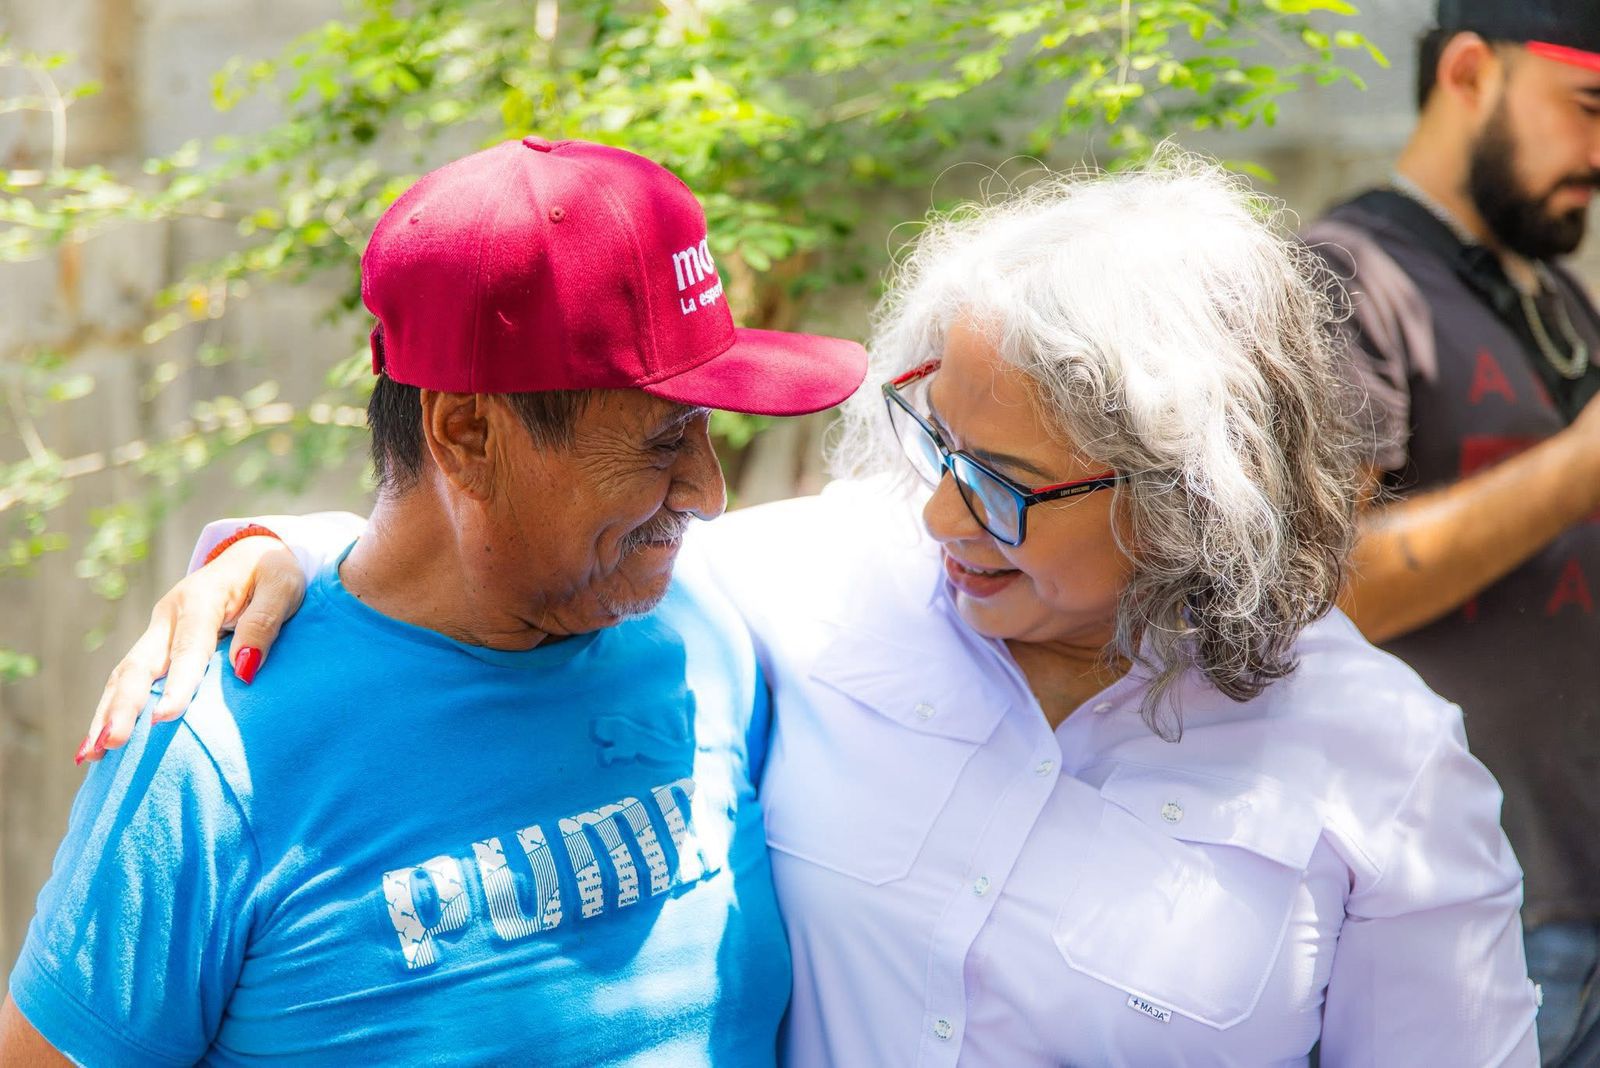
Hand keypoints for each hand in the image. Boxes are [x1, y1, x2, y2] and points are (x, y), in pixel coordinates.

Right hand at [77, 535, 304, 763]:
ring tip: (93, 753)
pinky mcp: (157, 644)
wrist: (254, 553)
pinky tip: (101, 741)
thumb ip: (264, 623)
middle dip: (123, 706)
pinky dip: (114, 708)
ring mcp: (158, 630)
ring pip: (126, 675)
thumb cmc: (273, 574)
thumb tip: (245, 667)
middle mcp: (169, 615)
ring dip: (107, 713)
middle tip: (112, 744)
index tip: (165, 719)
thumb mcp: (283, 588)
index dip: (177, 685)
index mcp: (200, 599)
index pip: (188, 647)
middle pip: (140, 665)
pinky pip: (131, 679)